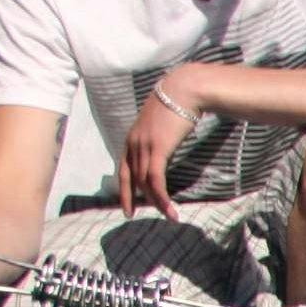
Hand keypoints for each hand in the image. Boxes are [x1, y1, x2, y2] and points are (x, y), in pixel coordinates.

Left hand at [119, 73, 202, 217]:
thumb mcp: (162, 123)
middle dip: (132, 198)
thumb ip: (159, 135)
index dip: (123, 188)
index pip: (122, 168)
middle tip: (133, 215)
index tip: (126, 204)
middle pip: (131, 178)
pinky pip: (156, 179)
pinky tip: (170, 209)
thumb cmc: (177, 104)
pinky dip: (161, 197)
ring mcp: (143, 146)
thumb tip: (166, 143)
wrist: (182, 91)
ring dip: (156, 202)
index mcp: (132, 138)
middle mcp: (133, 143)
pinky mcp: (157, 149)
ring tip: (167, 216)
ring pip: (144, 182)